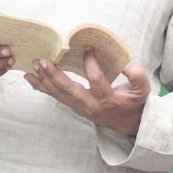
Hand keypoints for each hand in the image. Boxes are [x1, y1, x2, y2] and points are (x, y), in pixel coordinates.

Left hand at [24, 51, 150, 136]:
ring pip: (59, 95)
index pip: (97, 81)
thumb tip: (125, 64)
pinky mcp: (74, 107)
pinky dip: (42, 87)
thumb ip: (137, 75)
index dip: (91, 65)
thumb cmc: (134, 102)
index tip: (87, 48)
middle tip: (43, 61)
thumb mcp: (142, 89)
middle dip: (55, 76)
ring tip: (33, 66)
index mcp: (108, 100)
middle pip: (70, 91)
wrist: (128, 124)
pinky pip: (56, 97)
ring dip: (44, 80)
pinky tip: (30, 78)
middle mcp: (91, 106)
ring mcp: (80, 108)